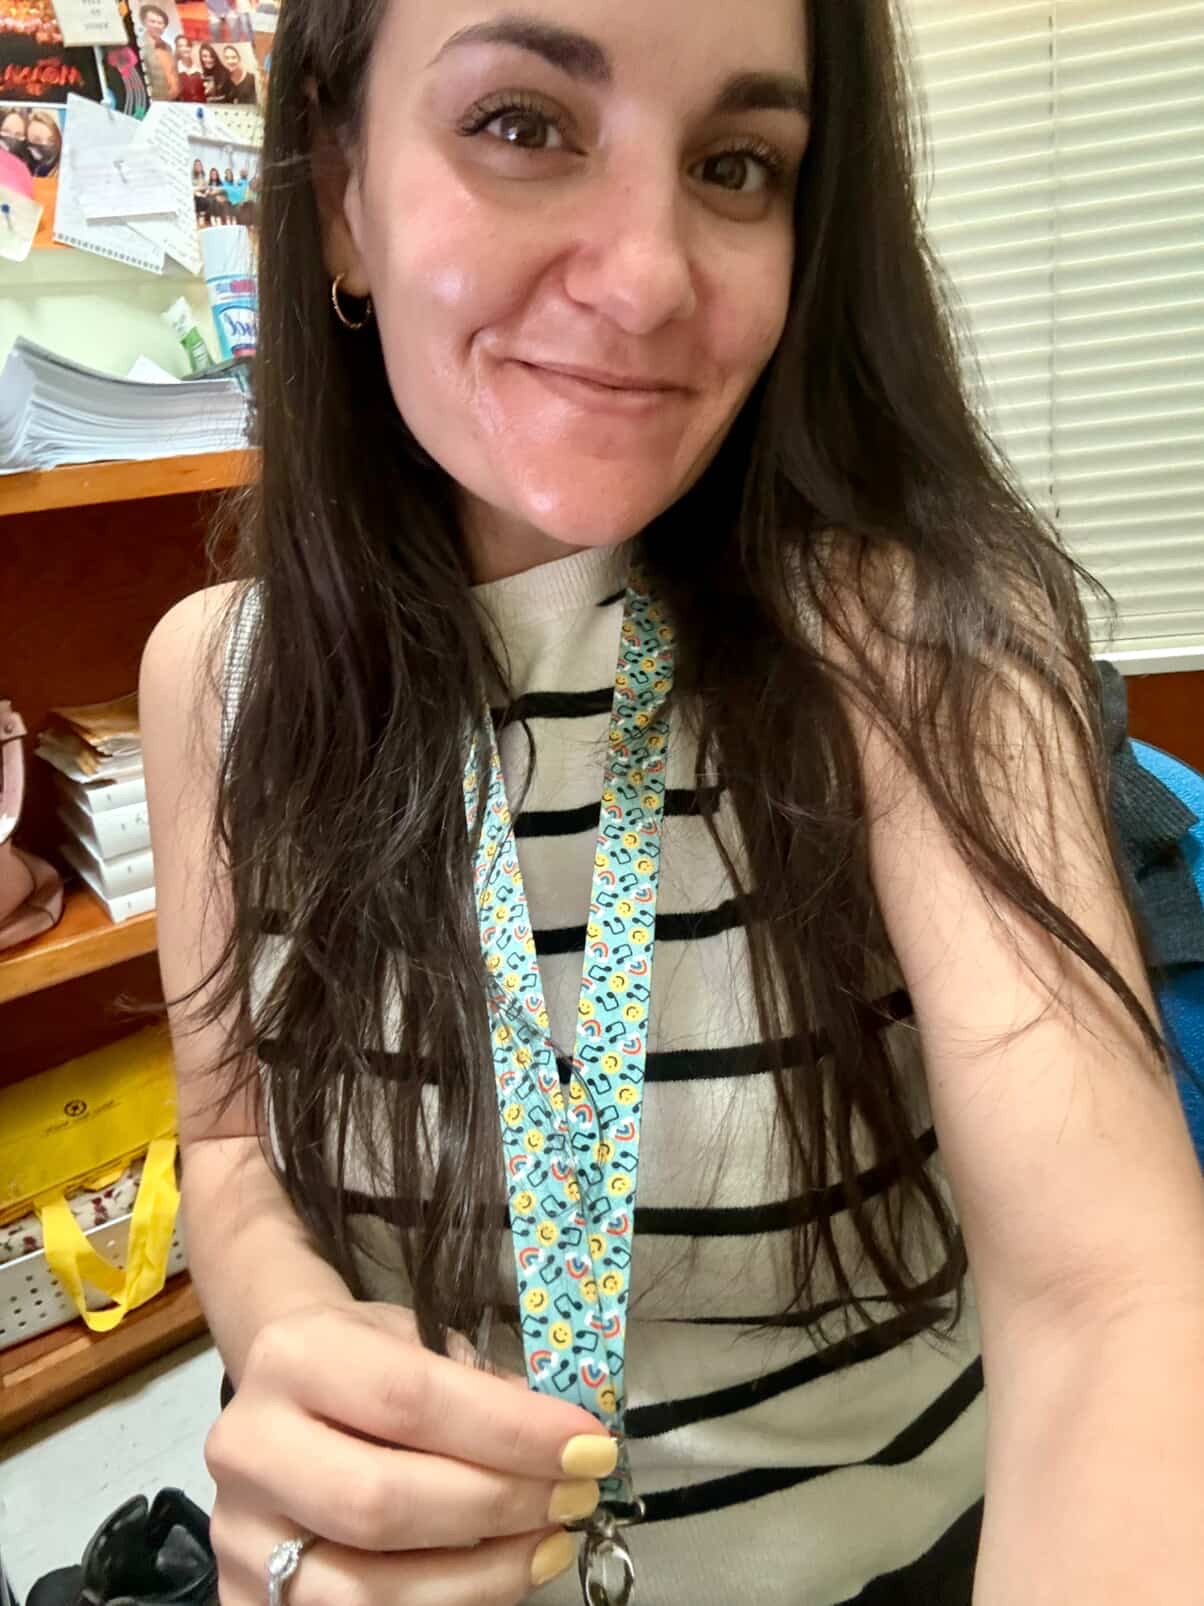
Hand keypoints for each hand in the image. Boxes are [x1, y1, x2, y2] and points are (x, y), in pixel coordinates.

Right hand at [206, 1301, 616, 1603]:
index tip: (589, 1444)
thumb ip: (477, 1383)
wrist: (278, 1394)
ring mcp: (238, 1538)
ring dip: (483, 1576)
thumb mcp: (415, 1337)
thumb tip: (560, 1442)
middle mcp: (248, 1447)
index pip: (408, 1400)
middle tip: (575, 1495)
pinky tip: (501, 1576)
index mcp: (293, 1357)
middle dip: (500, 1503)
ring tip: (551, 1542)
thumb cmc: (363, 1361)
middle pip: (383, 1502)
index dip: (509, 1430)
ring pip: (368, 1593)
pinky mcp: (243, 1604)